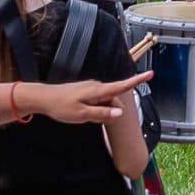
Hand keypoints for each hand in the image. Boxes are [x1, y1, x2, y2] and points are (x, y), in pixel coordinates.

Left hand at [21, 74, 147, 124]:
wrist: (43, 98)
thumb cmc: (61, 106)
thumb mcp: (83, 115)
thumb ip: (102, 114)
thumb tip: (120, 113)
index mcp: (98, 91)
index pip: (122, 86)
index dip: (137, 81)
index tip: (151, 74)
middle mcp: (96, 87)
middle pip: (114, 100)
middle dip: (112, 111)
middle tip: (96, 121)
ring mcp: (91, 88)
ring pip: (106, 101)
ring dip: (103, 111)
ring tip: (84, 117)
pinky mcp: (86, 92)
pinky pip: (99, 101)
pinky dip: (97, 109)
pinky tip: (83, 113)